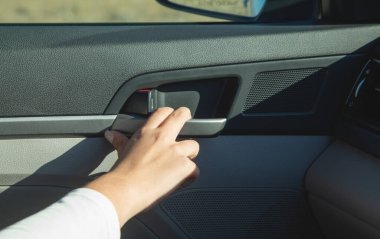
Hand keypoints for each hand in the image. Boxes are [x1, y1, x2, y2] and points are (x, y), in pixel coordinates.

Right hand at [86, 107, 199, 225]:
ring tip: (181, 165)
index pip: (162, 113)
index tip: (172, 118)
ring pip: (193, 145)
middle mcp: (162, 138)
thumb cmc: (122, 175)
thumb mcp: (122, 152)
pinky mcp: (184, 166)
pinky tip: (179, 182)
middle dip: (186, 116)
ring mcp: (175, 151)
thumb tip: (112, 135)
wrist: (124, 190)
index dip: (170, 113)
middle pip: (181, 116)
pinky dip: (189, 177)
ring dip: (190, 155)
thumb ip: (120, 141)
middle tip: (188, 121)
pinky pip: (195, 169)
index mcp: (146, 133)